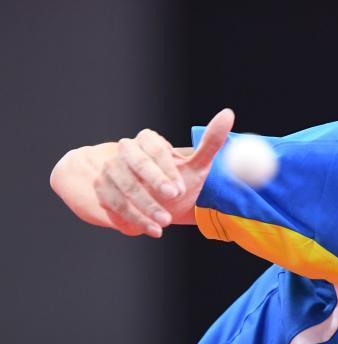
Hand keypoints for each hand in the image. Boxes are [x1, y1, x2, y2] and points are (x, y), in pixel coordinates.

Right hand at [93, 109, 234, 236]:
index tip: (180, 187)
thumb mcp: (198, 164)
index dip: (166, 168)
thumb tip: (228, 114)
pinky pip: (114, 205)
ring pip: (124, 187)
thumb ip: (211, 141)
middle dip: (153, 182)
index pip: (153, 148)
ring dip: (145, 206)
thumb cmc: (180, 182)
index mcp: (148, 141)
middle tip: (173, 198)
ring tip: (166, 221)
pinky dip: (134, 219)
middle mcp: (126, 152)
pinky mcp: (103, 191)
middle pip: (134, 163)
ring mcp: (111, 171)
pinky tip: (153, 229)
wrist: (161, 204)